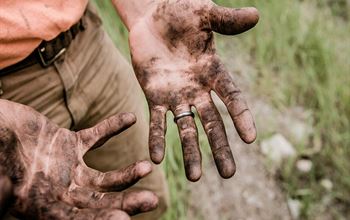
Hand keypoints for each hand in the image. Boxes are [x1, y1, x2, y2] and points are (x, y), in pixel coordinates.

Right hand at [0, 100, 157, 219]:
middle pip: (100, 202)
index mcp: (42, 206)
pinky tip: (130, 118)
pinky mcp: (70, 144)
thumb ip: (5, 195)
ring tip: (147, 168)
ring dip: (127, 173)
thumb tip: (5, 205)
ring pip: (104, 177)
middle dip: (125, 202)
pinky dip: (112, 127)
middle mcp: (60, 191)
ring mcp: (68, 168)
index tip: (123, 219)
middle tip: (152, 201)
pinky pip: (96, 136)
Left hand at [128, 0, 258, 180]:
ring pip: (186, 128)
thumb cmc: (180, 12)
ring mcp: (176, 95)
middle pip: (212, 122)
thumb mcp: (205, 14)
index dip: (241, 116)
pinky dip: (157, 138)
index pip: (232, 96)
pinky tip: (156, 159)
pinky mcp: (154, 96)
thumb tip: (256, 16)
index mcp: (213, 71)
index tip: (250, 138)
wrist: (151, 16)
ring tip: (194, 178)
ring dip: (190, 152)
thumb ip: (227, 20)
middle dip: (220, 147)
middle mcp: (198, 89)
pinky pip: (157, 121)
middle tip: (228, 174)